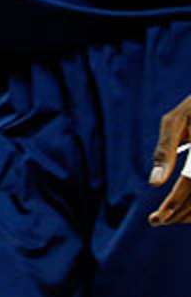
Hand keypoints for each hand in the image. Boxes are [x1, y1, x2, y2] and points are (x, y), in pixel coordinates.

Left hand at [149, 93, 190, 224]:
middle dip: (178, 214)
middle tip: (156, 221)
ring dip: (190, 214)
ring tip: (168, 217)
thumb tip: (155, 183)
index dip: (174, 204)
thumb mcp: (176, 121)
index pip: (190, 183)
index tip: (156, 219)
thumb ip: (165, 150)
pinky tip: (184, 209)